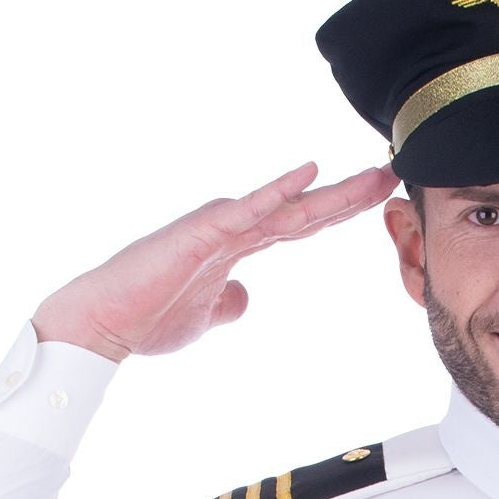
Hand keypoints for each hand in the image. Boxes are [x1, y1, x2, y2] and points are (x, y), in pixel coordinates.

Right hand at [30, 161, 397, 361]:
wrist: (105, 326)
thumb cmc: (148, 318)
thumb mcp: (206, 316)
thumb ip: (228, 302)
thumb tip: (244, 298)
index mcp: (239, 248)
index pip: (302, 224)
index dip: (340, 210)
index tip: (378, 196)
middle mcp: (235, 229)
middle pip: (306, 209)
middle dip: (351, 194)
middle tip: (393, 173)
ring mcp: (219, 227)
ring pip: (288, 207)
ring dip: (332, 192)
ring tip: (372, 175)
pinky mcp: (201, 233)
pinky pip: (247, 211)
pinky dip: (277, 192)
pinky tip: (306, 175)